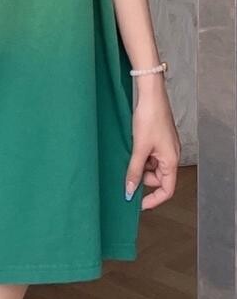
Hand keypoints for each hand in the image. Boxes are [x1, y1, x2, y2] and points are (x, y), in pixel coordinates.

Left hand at [125, 79, 180, 209]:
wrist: (150, 94)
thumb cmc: (149, 117)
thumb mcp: (139, 147)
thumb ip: (134, 171)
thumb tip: (130, 191)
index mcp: (171, 160)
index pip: (167, 189)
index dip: (154, 199)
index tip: (139, 204)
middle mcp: (171, 155)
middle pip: (159, 178)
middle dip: (143, 179)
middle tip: (127, 174)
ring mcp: (165, 147)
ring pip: (152, 166)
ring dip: (140, 166)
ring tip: (128, 157)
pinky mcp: (159, 139)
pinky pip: (150, 155)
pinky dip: (141, 156)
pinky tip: (131, 149)